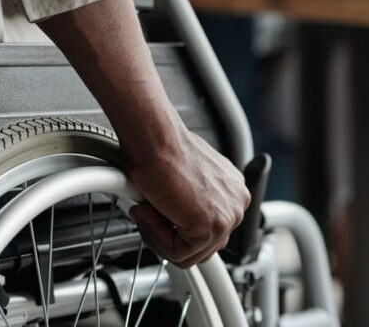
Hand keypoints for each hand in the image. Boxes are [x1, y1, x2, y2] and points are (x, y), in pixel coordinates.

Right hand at [37, 0, 248, 267]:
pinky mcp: (212, 218)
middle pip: (201, 244)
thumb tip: (134, 117)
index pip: (208, 227)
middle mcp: (234, 193)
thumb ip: (163, 162)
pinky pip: (184, 252)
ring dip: (161, 229)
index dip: (175, 220)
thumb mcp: (161, 157)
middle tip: (150, 198)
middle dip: (168, 228)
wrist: (145, 130)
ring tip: (150, 197)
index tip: (157, 203)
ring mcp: (227, 207)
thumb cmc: (147, 137)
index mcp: (228, 180)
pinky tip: (153, 203)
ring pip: (191, 252)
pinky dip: (160, 233)